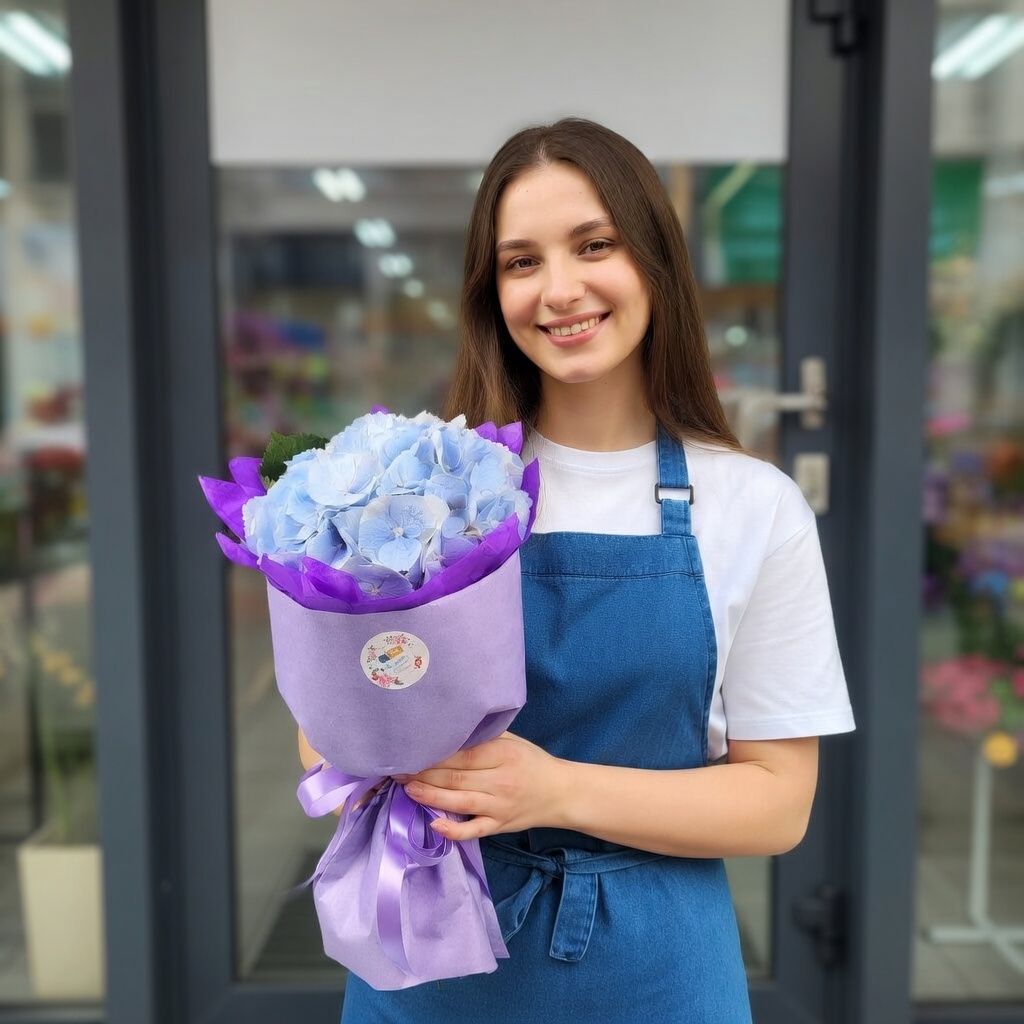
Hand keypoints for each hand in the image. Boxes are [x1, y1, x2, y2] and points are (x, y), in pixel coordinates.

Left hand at [394, 731, 569, 840]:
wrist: (560, 793)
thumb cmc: (531, 762)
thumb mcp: (513, 741)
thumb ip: (485, 736)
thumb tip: (449, 727)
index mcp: (503, 754)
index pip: (463, 755)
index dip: (435, 754)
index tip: (412, 751)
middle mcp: (501, 780)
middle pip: (456, 778)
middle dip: (425, 774)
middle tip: (399, 770)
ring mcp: (500, 805)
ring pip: (460, 801)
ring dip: (430, 797)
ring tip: (408, 789)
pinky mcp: (499, 826)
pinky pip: (474, 830)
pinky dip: (454, 830)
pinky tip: (434, 825)